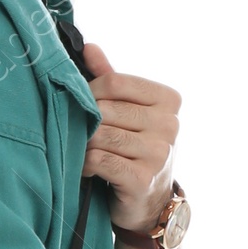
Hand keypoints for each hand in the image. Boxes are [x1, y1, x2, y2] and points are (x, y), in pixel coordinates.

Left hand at [81, 42, 178, 236]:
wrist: (148, 201)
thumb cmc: (134, 149)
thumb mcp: (127, 111)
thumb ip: (110, 79)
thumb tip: (88, 47)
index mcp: (168, 100)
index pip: (116, 82)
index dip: (90, 91)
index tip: (82, 104)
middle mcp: (170, 124)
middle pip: (107, 109)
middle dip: (86, 121)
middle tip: (77, 132)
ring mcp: (160, 153)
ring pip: (101, 135)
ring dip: (83, 144)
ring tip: (82, 150)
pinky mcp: (143, 178)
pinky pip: (100, 160)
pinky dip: (85, 164)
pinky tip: (86, 168)